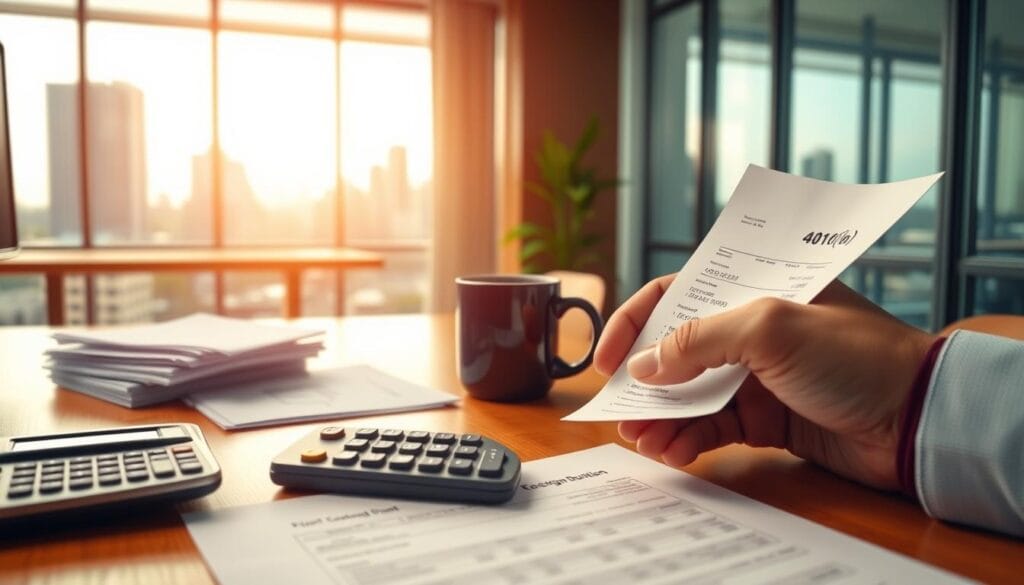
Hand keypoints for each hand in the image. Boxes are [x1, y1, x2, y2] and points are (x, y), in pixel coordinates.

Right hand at [594, 277, 937, 490]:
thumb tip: (644, 365)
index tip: (607, 359)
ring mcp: (757, 376)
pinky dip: (690, 440)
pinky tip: (672, 452)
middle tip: (619, 409)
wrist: (915, 419)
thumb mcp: (770, 327)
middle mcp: (751, 329)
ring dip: (661, 417)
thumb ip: (700, 339)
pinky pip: (714, 427)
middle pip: (677, 350)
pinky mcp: (767, 419)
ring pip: (691, 394)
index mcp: (753, 290)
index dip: (635, 322)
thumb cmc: (854, 355)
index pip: (677, 293)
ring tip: (640, 440)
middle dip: (644, 381)